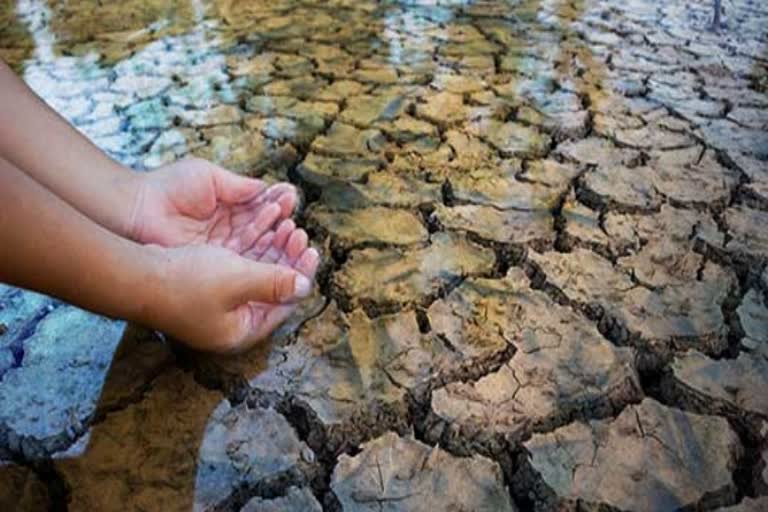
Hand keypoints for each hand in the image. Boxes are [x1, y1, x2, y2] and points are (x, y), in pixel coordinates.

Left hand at [129, 158, 297, 251]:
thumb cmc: (168, 188)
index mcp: (229, 208)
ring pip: (258, 248)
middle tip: (294, 220)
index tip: (290, 196)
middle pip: (264, 231)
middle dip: (282, 225)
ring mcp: (223, 250)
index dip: (277, 204)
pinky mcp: (215, 265)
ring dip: (276, 241)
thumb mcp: (209, 177)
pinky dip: (261, 255)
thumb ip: (239, 186)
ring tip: (290, 231)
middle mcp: (229, 231)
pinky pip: (245, 263)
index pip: (261, 208)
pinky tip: (274, 246)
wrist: (138, 209)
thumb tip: (268, 189)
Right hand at [146, 233, 317, 352]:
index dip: (301, 275)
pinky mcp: (204, 289)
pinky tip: (260, 229)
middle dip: (287, 259)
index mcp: (242, 331)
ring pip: (256, 275)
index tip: (311, 251)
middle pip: (272, 289)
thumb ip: (275, 283)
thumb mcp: (238, 280)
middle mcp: (231, 323)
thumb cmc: (185, 281)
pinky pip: (239, 268)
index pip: (284, 304)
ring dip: (271, 250)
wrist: (134, 275)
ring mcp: (217, 307)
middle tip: (298, 232)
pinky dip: (252, 249)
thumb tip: (305, 287)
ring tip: (283, 225)